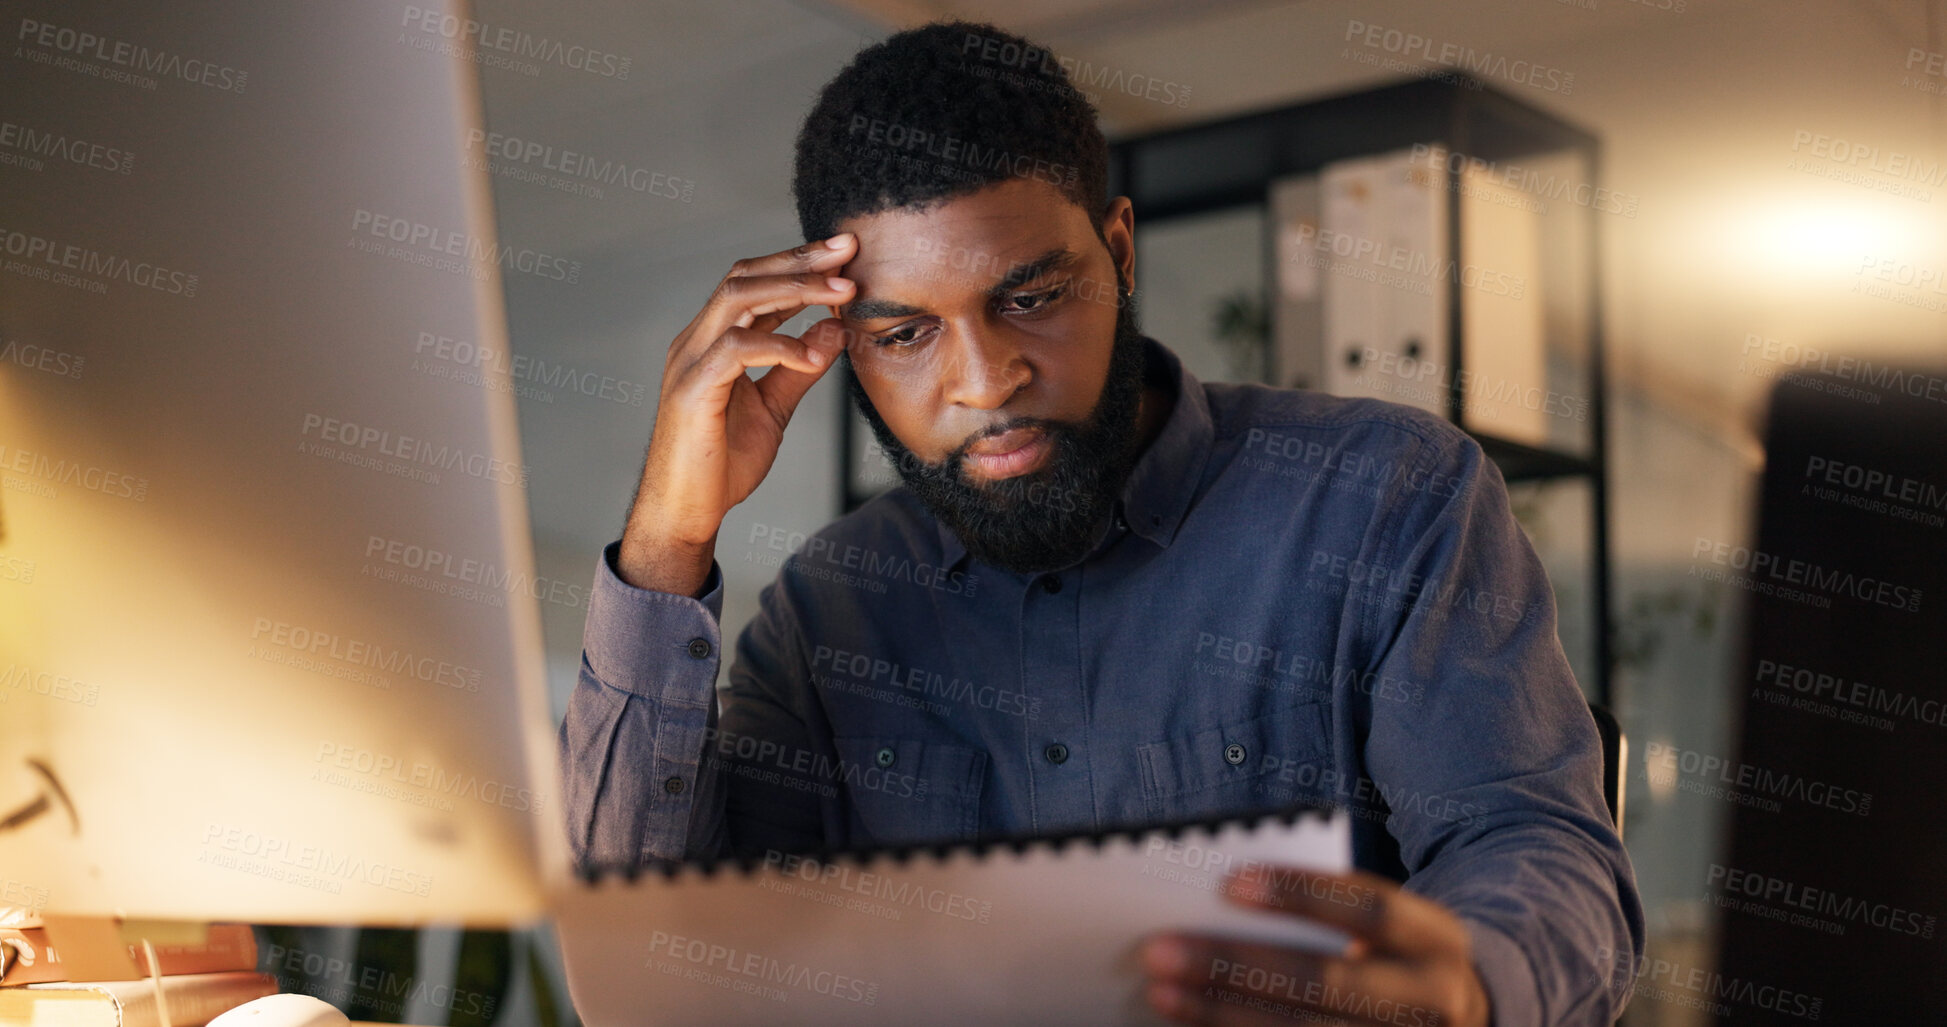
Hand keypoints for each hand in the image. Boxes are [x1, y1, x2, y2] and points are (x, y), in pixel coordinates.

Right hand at [618, 233, 860, 592]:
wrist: (686, 513)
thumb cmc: (721, 464)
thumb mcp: (772, 409)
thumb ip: (798, 370)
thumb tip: (834, 331)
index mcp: (712, 341)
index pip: (753, 282)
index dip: (797, 263)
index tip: (843, 253)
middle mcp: (696, 341)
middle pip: (744, 276)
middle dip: (799, 259)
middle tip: (848, 249)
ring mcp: (690, 362)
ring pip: (737, 299)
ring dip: (795, 289)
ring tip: (843, 292)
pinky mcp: (692, 390)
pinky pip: (736, 350)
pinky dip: (779, 346)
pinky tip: (812, 356)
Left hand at [1137, 866, 1490, 1026]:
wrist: (1463, 1021)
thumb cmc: (1397, 959)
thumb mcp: (1391, 929)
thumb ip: (1330, 914)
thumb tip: (1223, 903)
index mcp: (1437, 940)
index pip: (1370, 908)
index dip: (1302, 893)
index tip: (1229, 884)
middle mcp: (1432, 1000)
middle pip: (1325, 982)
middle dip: (1236, 965)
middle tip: (1162, 949)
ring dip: (1223, 1013)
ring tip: (1163, 991)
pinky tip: (1197, 1025)